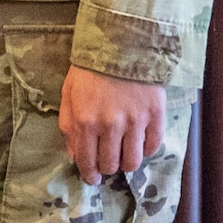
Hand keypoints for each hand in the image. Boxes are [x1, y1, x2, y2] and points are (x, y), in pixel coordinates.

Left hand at [58, 64, 166, 183]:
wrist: (121, 43)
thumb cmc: (91, 68)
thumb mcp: (69, 93)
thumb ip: (68, 125)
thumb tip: (73, 155)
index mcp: (85, 120)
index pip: (86, 161)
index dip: (89, 174)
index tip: (92, 178)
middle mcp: (110, 125)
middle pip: (111, 165)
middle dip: (106, 168)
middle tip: (107, 163)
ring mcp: (134, 122)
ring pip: (132, 162)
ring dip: (126, 163)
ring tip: (123, 155)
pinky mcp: (155, 116)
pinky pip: (152, 147)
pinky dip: (145, 150)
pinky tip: (139, 142)